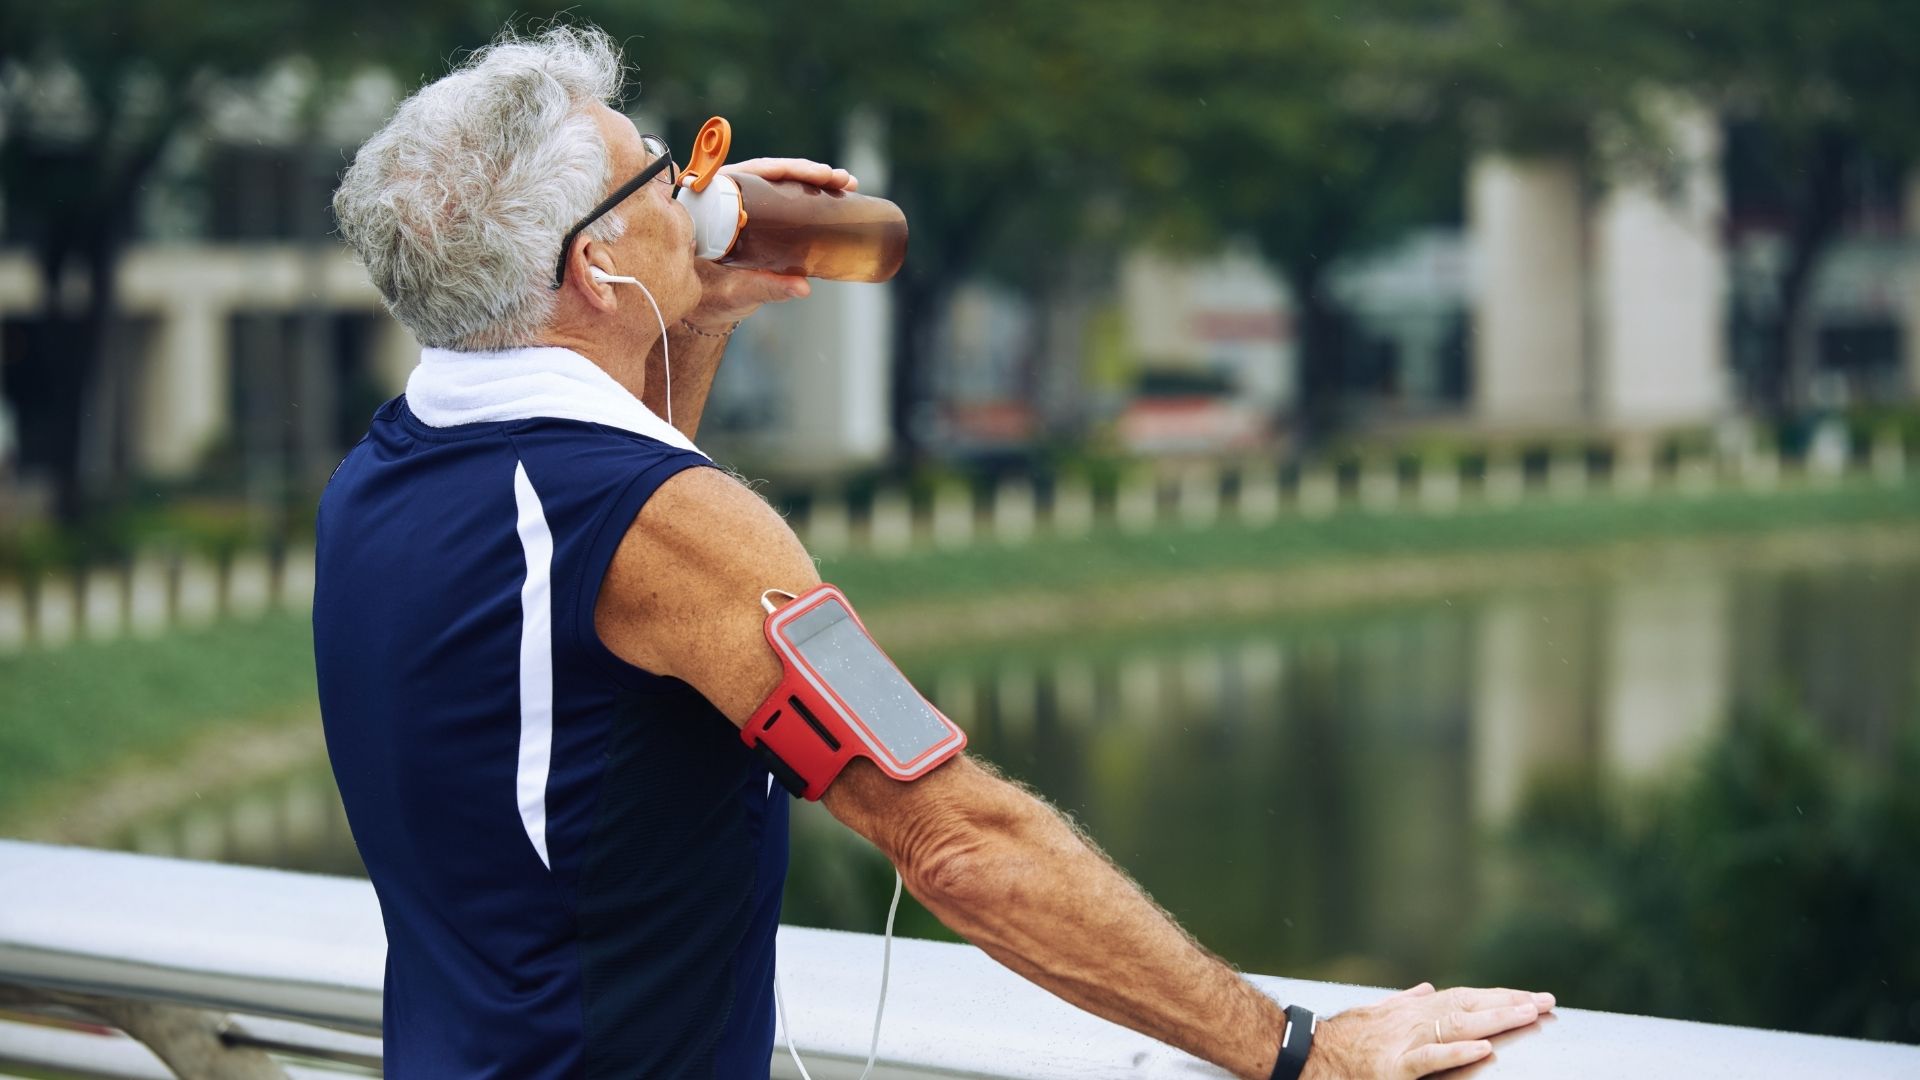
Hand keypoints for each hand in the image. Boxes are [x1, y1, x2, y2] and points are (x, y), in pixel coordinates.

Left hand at [676, 157, 857, 330]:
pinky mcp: (759, 219)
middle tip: (841, 180)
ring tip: (846, 184)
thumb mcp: (737, 292)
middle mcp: (727, 199)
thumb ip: (766, 288)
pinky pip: (785, 199)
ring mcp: (745, 208)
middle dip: (810, 173)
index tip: (817, 176)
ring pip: (781, 184)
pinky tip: (836, 194)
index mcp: (712, 204)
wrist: (707, 311)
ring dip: (816, 181)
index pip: (753, 174)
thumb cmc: (712, 300)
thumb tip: (803, 287)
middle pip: (772, 174)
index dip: (787, 170)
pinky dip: (810, 195)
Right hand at [1303, 983, 1554, 1078]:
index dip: (1497, 996)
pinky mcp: (1395, 1066)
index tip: (1529, 997)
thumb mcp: (1373, 1013)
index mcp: (1411, 1010)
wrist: (1305, 1053)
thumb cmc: (1339, 1038)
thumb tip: (1426, 987)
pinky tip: (1484, 1047)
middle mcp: (1412, 1019)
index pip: (1464, 998)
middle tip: (1545, 1002)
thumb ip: (1402, 1001)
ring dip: (1495, 1018)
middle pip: (1469, 1006)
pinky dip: (1458, 1050)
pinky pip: (1431, 1058)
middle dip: (1509, 1004)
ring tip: (1527, 1014)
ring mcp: (1404, 1040)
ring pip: (1457, 1025)